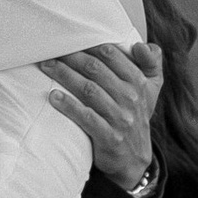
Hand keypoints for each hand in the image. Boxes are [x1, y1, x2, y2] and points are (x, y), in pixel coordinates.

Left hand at [44, 39, 161, 195]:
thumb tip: (142, 44)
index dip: (89, 44)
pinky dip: (69, 106)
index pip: (111, 55)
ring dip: (65, 76)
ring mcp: (121, 118)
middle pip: (96, 70)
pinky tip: (53, 97)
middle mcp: (131, 98)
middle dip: (71, 57)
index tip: (69, 38)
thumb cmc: (135, 115)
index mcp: (139, 82)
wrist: (134, 159)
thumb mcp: (151, 90)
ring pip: (88, 90)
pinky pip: (86, 117)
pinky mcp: (110, 137)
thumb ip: (151, 63)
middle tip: (51, 50)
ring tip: (46, 66)